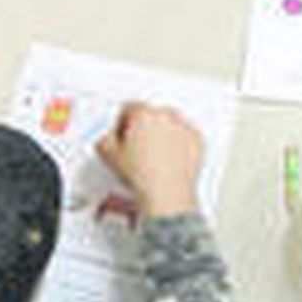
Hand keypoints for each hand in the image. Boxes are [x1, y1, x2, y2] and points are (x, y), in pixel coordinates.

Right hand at [96, 103, 203, 218]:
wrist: (166, 194)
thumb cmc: (142, 175)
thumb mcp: (107, 154)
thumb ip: (104, 138)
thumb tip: (108, 137)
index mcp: (143, 114)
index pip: (128, 108)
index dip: (122, 123)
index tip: (122, 135)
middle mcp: (167, 116)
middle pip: (150, 114)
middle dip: (143, 127)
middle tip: (137, 148)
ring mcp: (184, 127)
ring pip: (169, 123)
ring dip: (161, 133)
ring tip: (153, 155)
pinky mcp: (197, 141)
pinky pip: (185, 136)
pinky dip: (179, 143)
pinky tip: (168, 159)